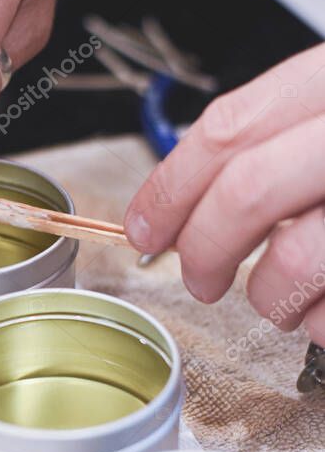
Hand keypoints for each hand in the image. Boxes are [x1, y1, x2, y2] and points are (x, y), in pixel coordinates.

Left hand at [125, 43, 324, 344]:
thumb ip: (273, 142)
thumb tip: (187, 205)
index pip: (228, 128)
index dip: (170, 186)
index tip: (143, 226)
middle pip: (247, 190)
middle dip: (204, 248)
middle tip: (198, 278)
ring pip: (292, 261)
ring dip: (269, 296)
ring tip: (278, 297)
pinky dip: (319, 323)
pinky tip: (322, 309)